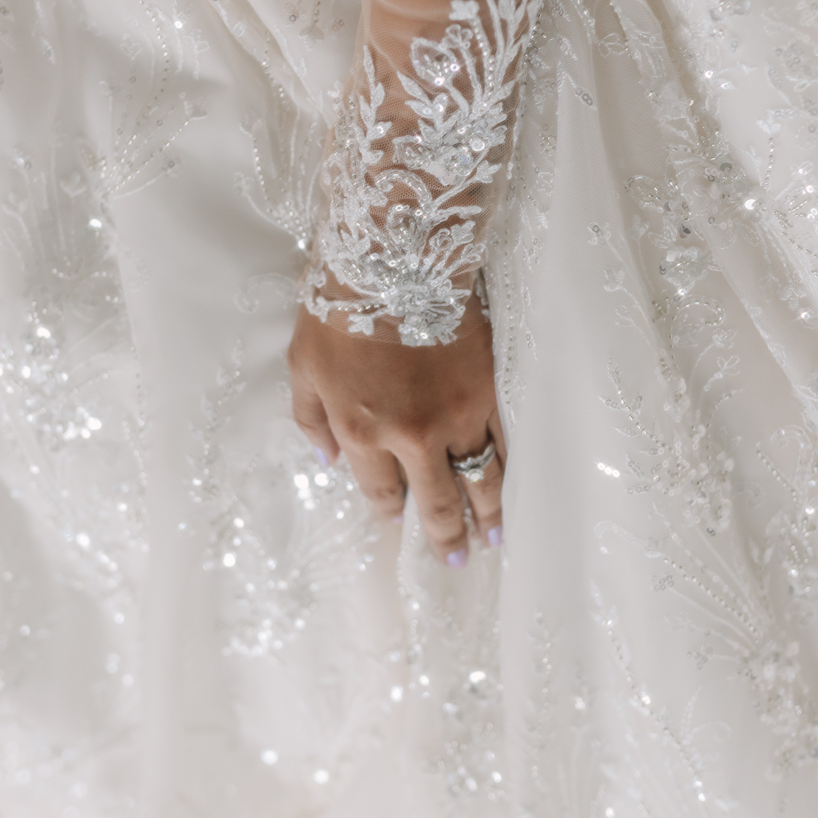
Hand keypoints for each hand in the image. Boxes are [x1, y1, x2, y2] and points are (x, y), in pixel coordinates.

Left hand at [288, 294, 505, 565]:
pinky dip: (509, 469)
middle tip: (456, 558)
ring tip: (493, 537)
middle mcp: (412, 436)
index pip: (380, 490)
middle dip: (445, 534)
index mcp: (362, 432)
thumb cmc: (339, 308)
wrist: (395, 259)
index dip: (391, 511)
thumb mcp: (303, 366)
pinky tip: (514, 485)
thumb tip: (327, 461)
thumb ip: (311, 420)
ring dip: (486, 513)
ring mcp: (457, 414)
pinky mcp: (488, 389)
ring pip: (478, 478)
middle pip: (436, 500)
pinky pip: (504, 442)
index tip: (398, 520)